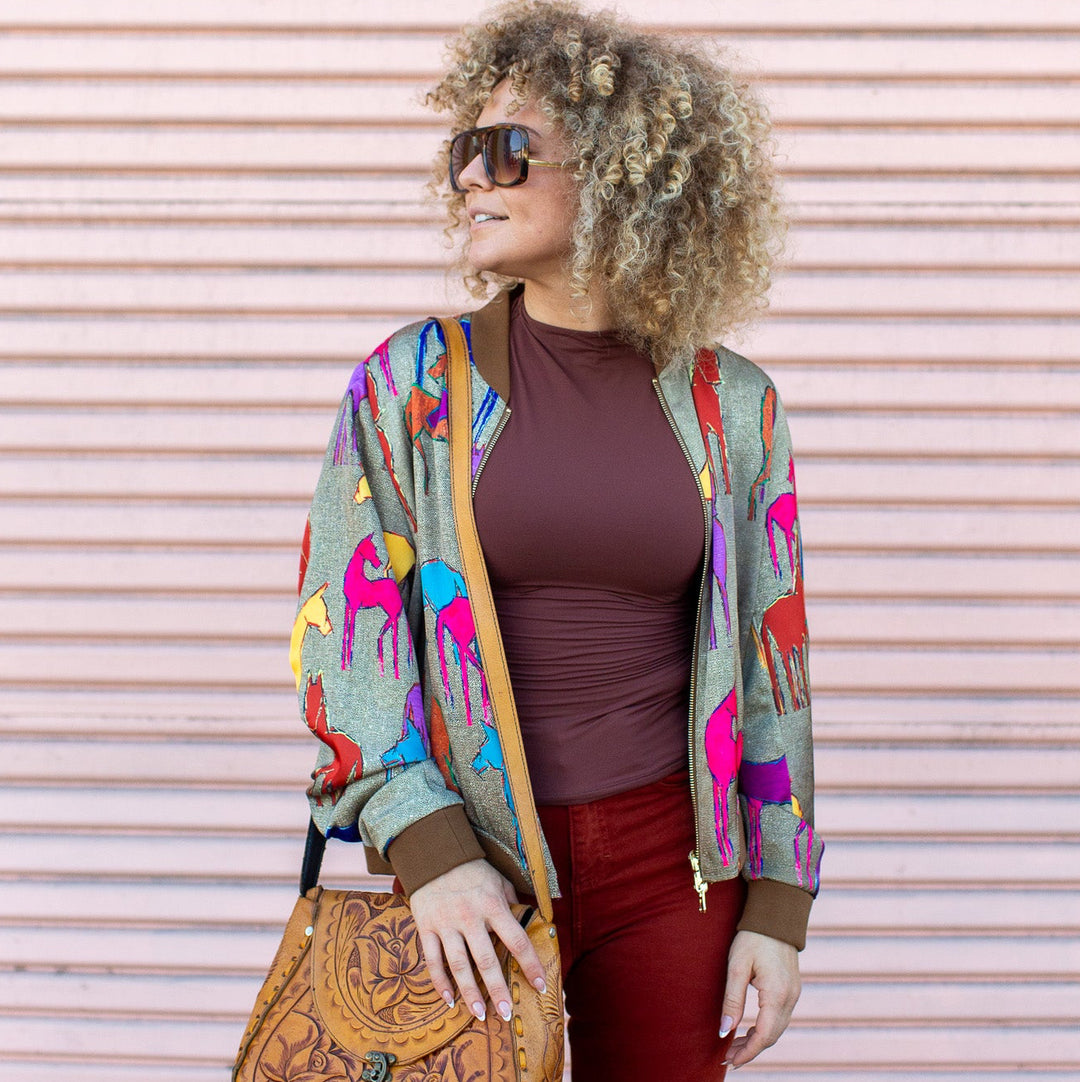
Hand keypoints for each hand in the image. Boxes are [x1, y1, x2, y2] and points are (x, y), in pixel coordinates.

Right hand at [409, 858, 547, 1023]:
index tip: (540, 985)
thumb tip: (527, 922)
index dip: (530, 964)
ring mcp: (447, 923)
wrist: (434, 855)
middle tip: (505, 1013)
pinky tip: (449, 999)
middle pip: (486, 960)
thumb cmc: (472, 870)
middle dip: (497, 989)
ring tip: (479, 1014)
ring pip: (459, 965)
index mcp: (493, 905)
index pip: (516, 940)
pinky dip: (440, 982)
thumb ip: (511, 903)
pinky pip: (433, 960)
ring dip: (470, 992)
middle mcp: (470, 917)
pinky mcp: (427, 927)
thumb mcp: (498, 881)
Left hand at [720, 929, 800, 1068]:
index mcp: (777, 995)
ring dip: (757, 1040)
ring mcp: (794, 994)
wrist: (776, 916)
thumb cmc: (753, 938)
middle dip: (750, 1049)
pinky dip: (765, 1028)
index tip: (730, 1061)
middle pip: (772, 1036)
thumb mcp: (737, 966)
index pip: (764, 1036)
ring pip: (777, 1029)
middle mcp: (790, 998)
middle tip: (728, 1056)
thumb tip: (725, 1030)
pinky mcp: (792, 989)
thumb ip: (732, 1000)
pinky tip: (750, 1029)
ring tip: (735, 1045)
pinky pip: (780, 1017)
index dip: (748, 1052)